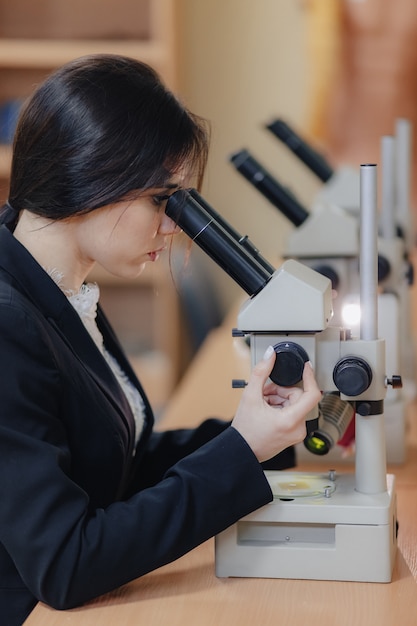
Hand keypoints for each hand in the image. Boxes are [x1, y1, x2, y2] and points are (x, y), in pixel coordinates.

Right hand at [231, 345, 321, 462]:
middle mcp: (298, 429)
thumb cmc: (245, 430)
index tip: (306, 368)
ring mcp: (297, 433)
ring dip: (279, 399)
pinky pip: (293, 414)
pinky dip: (280, 408)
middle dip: (281, 391)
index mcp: (291, 420)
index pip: (312, 394)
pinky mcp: (294, 435)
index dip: (310, 377)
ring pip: (294, 404)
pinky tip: (267, 411)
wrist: (241, 451)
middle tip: (264, 393)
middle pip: (298, 397)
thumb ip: (261, 372)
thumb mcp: (250, 396)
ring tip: (263, 403)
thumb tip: (270, 355)